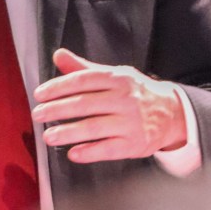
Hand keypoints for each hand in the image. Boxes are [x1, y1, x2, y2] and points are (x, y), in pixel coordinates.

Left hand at [32, 48, 186, 162]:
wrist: (173, 113)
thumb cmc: (134, 92)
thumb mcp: (113, 75)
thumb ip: (83, 68)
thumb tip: (58, 55)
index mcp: (117, 78)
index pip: (83, 80)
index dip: (59, 86)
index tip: (39, 94)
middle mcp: (124, 99)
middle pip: (85, 104)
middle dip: (58, 110)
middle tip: (37, 115)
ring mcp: (131, 122)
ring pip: (95, 127)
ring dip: (69, 133)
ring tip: (48, 136)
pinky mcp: (135, 144)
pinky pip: (109, 149)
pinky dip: (90, 152)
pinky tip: (73, 153)